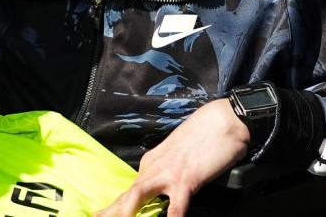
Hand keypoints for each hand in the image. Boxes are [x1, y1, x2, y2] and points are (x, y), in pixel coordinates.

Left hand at [94, 99, 249, 216]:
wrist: (225, 118)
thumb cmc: (207, 134)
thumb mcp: (181, 153)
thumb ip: (170, 170)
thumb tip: (168, 188)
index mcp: (152, 161)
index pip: (130, 188)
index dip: (116, 205)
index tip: (101, 214)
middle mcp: (154, 167)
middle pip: (127, 194)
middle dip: (110, 211)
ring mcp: (168, 173)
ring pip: (138, 196)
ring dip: (125, 211)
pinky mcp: (186, 179)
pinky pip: (176, 208)